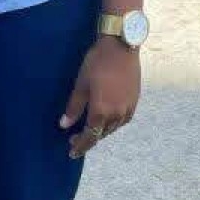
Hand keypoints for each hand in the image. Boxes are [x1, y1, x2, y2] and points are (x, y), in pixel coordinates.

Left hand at [59, 37, 140, 158]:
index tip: (72, 152)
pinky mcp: (135, 101)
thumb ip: (74, 107)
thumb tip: (64, 125)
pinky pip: (122, 120)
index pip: (89, 136)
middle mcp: (117, 114)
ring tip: (89, 129)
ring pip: (113, 128)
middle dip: (88, 139)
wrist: (122, 46)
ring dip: (100, 131)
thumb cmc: (97, 63)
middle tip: (75, 139)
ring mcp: (128, 108)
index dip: (80, 146)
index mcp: (101, 111)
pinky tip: (106, 119)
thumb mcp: (81, 84)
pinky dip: (112, 124)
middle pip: (101, 134)